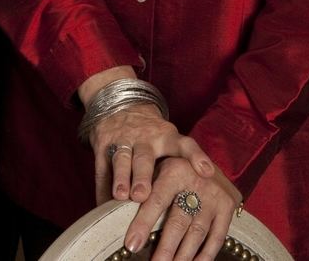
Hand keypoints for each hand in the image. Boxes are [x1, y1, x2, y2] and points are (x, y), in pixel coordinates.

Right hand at [91, 103, 212, 206]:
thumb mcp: (168, 138)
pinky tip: (103, 205)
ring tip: (120, 196)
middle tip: (143, 195)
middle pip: (145, 157)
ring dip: (121, 178)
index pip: (184, 144)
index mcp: (166, 136)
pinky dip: (102, 187)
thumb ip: (180, 164)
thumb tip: (202, 199)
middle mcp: (145, 138)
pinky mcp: (103, 144)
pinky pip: (102, 167)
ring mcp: (122, 139)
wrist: (120, 103)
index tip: (206, 172)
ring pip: (121, 158)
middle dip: (143, 176)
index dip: (196, 157)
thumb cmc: (151, 134)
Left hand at [124, 157, 239, 259]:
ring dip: (182, 256)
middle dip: (164, 248)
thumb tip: (116, 213)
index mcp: (174, 170)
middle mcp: (195, 181)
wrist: (208, 160)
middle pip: (178, 222)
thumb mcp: (158, 169)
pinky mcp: (227, 208)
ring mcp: (214, 196)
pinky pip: (216, 238)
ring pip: (196, 233)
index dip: (143, 224)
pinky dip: (205, 256)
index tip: (131, 245)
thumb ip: (144, 189)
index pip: (156, 200)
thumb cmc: (173, 168)